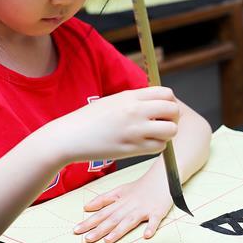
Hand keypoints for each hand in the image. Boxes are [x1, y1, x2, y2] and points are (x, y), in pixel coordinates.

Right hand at [47, 86, 178, 164]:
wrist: (69, 137)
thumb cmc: (90, 119)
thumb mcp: (114, 101)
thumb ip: (136, 100)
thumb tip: (158, 103)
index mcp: (130, 96)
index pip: (166, 93)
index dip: (170, 102)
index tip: (163, 110)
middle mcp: (135, 111)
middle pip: (173, 111)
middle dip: (172, 118)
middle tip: (162, 123)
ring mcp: (134, 130)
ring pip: (170, 131)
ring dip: (166, 134)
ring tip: (153, 135)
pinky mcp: (132, 149)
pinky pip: (159, 147)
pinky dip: (156, 146)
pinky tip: (144, 144)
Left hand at [74, 164, 172, 242]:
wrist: (161, 177)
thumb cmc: (140, 186)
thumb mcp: (120, 190)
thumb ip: (103, 199)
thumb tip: (86, 207)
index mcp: (120, 201)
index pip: (102, 213)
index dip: (89, 221)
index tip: (77, 230)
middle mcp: (130, 206)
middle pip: (113, 218)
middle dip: (99, 229)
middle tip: (87, 239)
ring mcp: (143, 209)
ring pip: (129, 220)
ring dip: (119, 230)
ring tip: (108, 240)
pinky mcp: (157, 211)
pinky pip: (154, 220)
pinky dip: (151, 227)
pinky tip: (146, 235)